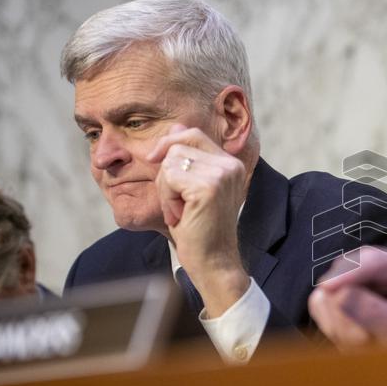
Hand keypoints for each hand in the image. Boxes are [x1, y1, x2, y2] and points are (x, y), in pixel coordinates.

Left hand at [147, 124, 249, 317]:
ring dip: (165, 189)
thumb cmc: (199, 229)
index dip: (169, 143)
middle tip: (175, 201)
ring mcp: (222, 174)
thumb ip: (188, 157)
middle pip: (178, 145)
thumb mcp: (191, 188)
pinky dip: (167, 198)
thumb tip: (177, 124)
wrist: (213, 261)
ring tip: (180, 210)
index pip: (193, 134)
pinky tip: (180, 216)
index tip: (155, 162)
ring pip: (171, 161)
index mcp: (231, 163)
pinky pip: (169, 177)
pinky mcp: (209, 187)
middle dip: (166, 172)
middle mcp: (230, 165)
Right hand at [308, 246, 386, 348]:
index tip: (329, 286)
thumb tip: (339, 295)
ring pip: (327, 294)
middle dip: (348, 313)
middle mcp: (375, 268)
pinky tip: (353, 338)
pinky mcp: (334, 294)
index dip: (349, 272)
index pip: (373, 261)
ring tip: (366, 342)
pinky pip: (318, 307)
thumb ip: (374, 312)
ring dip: (341, 325)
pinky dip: (332, 327)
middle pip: (343, 277)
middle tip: (366, 340)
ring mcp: (352, 279)